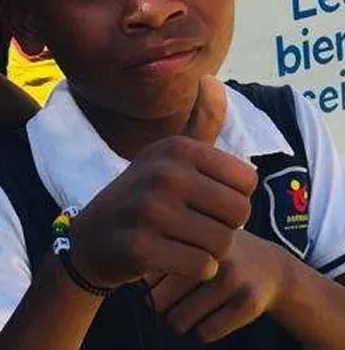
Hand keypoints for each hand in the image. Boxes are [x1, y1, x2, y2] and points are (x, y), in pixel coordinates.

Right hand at [69, 78, 255, 289]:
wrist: (91, 239)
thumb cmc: (145, 195)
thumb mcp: (170, 155)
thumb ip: (201, 122)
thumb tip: (211, 79)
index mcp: (178, 149)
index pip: (248, 181)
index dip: (236, 198)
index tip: (211, 202)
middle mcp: (165, 174)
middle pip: (239, 213)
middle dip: (228, 228)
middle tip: (203, 228)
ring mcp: (150, 211)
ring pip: (222, 242)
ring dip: (213, 251)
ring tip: (191, 243)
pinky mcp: (141, 248)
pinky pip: (201, 265)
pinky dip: (198, 269)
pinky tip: (181, 261)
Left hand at [149, 229, 287, 342]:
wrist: (271, 268)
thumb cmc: (216, 256)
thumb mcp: (191, 241)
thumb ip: (159, 252)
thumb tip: (132, 284)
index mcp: (195, 232)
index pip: (148, 275)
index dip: (153, 282)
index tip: (167, 277)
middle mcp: (215, 252)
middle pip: (159, 303)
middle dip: (165, 305)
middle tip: (182, 296)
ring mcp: (234, 277)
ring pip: (179, 322)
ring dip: (183, 320)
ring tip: (198, 304)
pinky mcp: (248, 303)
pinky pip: (205, 334)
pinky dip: (204, 330)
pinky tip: (216, 313)